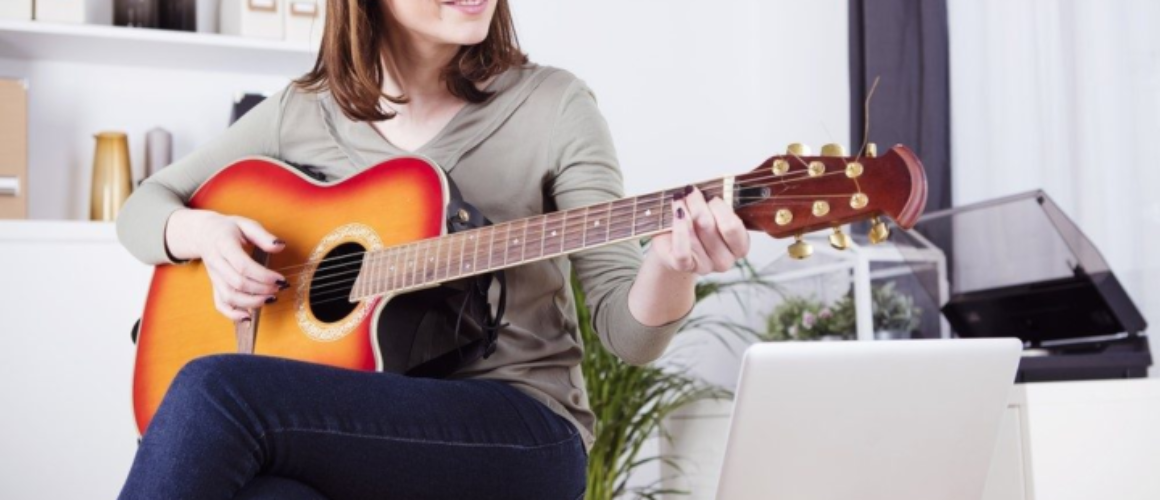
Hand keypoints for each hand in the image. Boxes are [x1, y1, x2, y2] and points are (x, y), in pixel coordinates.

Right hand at [167, 210, 286, 321]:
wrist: (203, 233)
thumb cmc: (228, 228)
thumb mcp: (246, 224)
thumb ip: (263, 236)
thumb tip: (280, 246)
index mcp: (223, 245)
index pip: (242, 265)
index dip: (263, 275)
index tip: (280, 279)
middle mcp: (216, 263)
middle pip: (238, 283)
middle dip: (262, 289)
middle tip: (279, 287)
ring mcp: (214, 277)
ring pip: (229, 296)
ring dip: (252, 302)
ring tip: (271, 299)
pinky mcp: (214, 285)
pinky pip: (220, 304)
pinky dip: (232, 314)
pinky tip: (248, 317)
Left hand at [650, 186, 749, 275]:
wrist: (672, 244)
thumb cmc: (696, 224)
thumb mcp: (713, 212)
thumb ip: (718, 202)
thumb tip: (717, 184)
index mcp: (739, 246)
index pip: (733, 227)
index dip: (720, 207)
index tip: (710, 195)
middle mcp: (725, 260)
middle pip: (711, 226)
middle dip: (698, 203)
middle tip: (690, 191)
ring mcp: (705, 266)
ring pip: (694, 233)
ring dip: (684, 209)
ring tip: (678, 198)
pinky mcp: (684, 266)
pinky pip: (682, 250)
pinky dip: (679, 228)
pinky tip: (676, 214)